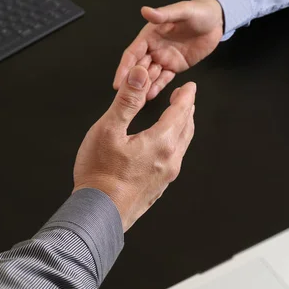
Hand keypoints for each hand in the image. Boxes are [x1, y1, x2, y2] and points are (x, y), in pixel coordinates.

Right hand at [74, 66, 195, 231]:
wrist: (98, 214)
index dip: (186, 97)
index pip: (181, 112)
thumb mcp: (109, 129)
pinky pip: (174, 159)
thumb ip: (127, 100)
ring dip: (183, 128)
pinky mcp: (158, 187)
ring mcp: (166, 176)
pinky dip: (175, 144)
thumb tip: (140, 74)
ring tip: (178, 119)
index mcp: (161, 142)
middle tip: (185, 99)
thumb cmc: (100, 175)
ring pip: (182, 145)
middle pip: (185, 129)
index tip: (189, 87)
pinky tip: (165, 146)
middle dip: (187, 110)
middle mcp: (169, 160)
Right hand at [113, 0, 222, 99]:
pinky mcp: (175, 67)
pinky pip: (164, 79)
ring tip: (136, 102)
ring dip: (143, 87)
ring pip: (150, 76)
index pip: (133, 53)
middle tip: (125, 98)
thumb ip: (164, 14)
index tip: (118, 82)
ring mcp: (164, 58)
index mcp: (150, 34)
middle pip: (138, 68)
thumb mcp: (182, 11)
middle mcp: (154, 48)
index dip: (125, 67)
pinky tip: (150, 97)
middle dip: (131, 82)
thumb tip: (145, 11)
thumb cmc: (199, 12)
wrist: (217, 22)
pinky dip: (157, 88)